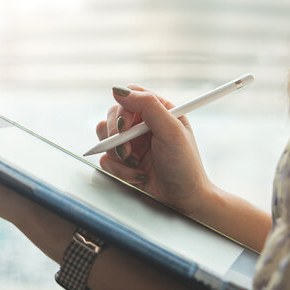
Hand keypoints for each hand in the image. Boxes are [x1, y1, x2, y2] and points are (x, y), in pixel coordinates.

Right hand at [96, 85, 215, 215]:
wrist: (183, 200)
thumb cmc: (184, 165)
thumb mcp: (171, 130)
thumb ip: (147, 105)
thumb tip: (119, 90)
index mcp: (159, 111)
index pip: (131, 95)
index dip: (124, 107)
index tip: (126, 125)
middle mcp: (142, 125)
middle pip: (112, 115)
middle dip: (117, 135)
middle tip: (127, 150)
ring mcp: (130, 143)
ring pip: (104, 136)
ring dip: (117, 153)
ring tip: (135, 164)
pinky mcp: (122, 161)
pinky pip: (104, 158)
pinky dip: (118, 169)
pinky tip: (137, 175)